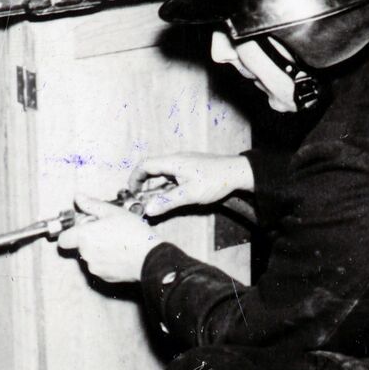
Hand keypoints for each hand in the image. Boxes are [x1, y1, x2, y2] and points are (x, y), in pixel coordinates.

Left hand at [56, 196, 158, 283]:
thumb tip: (78, 197)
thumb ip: (92, 205)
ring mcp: (95, 268)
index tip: (84, 228)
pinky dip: (107, 261)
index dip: (71, 232)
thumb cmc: (133, 233)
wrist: (150, 257)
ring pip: (91, 257)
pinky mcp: (105, 277)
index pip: (64, 239)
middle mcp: (86, 254)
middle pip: (80, 246)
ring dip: (99, 250)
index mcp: (84, 237)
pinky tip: (121, 254)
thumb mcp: (113, 212)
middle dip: (90, 239)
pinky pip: (101, 267)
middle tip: (108, 231)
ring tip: (118, 243)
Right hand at [126, 153, 252, 217]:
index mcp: (172, 162)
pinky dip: (165, 185)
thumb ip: (168, 202)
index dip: (134, 178)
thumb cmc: (215, 180)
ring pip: (162, 172)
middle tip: (138, 198)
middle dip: (142, 183)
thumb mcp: (190, 194)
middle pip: (151, 168)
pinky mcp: (190, 168)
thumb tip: (148, 210)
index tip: (131, 192)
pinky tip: (167, 196)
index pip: (145, 165)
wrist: (237, 172)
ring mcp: (183, 162)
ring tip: (151, 200)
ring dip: (154, 186)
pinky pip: (171, 175)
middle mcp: (175, 159)